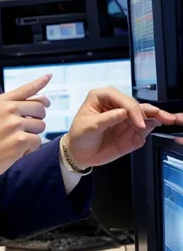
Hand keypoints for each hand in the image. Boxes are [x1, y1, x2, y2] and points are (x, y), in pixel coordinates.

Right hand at [0, 75, 50, 185]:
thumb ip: (5, 107)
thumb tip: (28, 104)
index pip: (26, 89)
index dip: (40, 83)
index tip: (48, 76)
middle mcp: (9, 110)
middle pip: (40, 108)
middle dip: (36, 119)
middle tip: (24, 130)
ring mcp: (15, 125)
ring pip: (40, 126)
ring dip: (32, 136)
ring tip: (15, 143)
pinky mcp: (19, 142)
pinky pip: (36, 142)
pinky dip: (29, 150)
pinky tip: (14, 153)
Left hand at [66, 87, 182, 168]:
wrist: (79, 153)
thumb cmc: (79, 136)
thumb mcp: (88, 127)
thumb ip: (107, 119)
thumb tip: (123, 113)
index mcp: (104, 96)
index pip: (124, 100)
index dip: (133, 111)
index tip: (138, 123)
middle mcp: (117, 104)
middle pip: (138, 105)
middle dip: (152, 112)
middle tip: (165, 118)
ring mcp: (126, 118)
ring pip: (145, 115)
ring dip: (158, 117)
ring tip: (170, 119)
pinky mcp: (131, 131)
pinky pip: (144, 130)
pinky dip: (152, 130)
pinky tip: (158, 128)